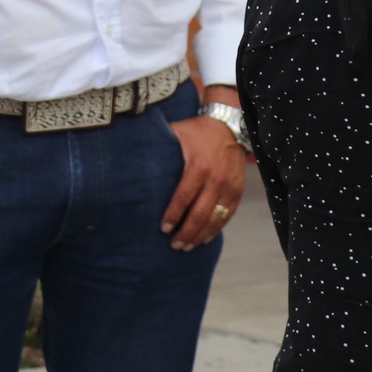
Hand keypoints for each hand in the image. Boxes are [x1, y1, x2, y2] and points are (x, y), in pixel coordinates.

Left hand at [160, 112, 246, 250]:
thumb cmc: (198, 131)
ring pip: (215, 219)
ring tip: (187, 246)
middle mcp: (216, 179)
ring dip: (200, 236)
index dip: (173, 215)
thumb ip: (160, 147)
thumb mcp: (177, 133)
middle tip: (174, 245)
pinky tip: (205, 238)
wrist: (229, 125)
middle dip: (186, 232)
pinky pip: (227, 215)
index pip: (184, 198)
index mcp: (199, 166)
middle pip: (200, 214)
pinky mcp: (238, 190)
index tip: (163, 228)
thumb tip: (133, 158)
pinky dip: (216, 229)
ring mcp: (229, 186)